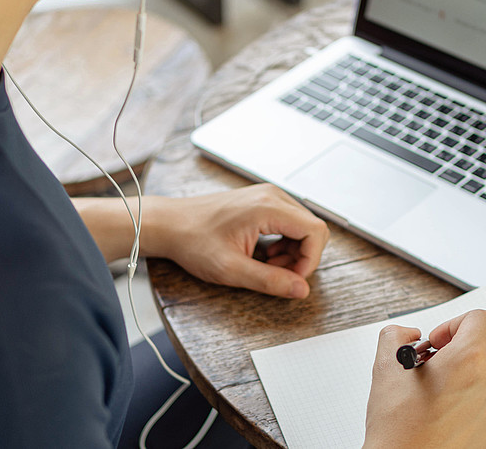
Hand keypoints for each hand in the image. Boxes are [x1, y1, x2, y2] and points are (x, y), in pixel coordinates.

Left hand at [140, 184, 329, 298]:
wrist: (169, 224)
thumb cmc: (192, 241)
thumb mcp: (231, 269)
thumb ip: (269, 281)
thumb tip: (300, 289)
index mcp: (268, 207)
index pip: (316, 232)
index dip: (310, 261)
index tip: (291, 279)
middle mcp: (272, 196)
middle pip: (312, 229)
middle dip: (301, 258)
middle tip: (275, 275)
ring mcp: (267, 196)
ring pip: (302, 227)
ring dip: (292, 252)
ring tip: (266, 266)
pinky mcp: (261, 202)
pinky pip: (288, 223)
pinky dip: (283, 243)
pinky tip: (263, 255)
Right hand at [363, 310, 485, 448]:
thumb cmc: (399, 428)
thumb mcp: (386, 367)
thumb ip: (397, 335)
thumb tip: (408, 335)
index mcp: (469, 360)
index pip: (479, 319)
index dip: (454, 324)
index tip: (437, 342)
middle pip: (478, 350)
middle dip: (451, 356)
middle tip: (426, 372)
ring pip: (480, 378)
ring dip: (457, 381)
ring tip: (429, 398)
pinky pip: (482, 404)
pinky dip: (464, 404)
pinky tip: (439, 416)